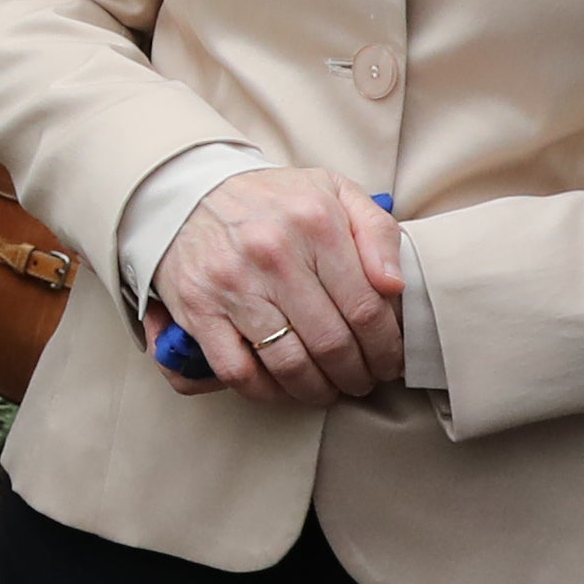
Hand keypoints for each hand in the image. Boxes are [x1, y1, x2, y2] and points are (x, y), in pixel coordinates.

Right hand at [152, 167, 404, 404]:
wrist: (188, 192)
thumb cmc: (273, 200)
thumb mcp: (334, 191)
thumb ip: (377, 231)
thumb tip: (395, 287)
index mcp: (315, 222)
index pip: (366, 307)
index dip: (385, 347)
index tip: (389, 362)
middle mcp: (274, 253)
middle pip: (332, 342)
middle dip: (356, 374)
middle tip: (363, 381)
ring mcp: (233, 284)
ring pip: (290, 364)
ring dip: (317, 390)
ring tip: (329, 390)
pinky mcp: (199, 309)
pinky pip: (239, 371)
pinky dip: (266, 392)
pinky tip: (283, 389)